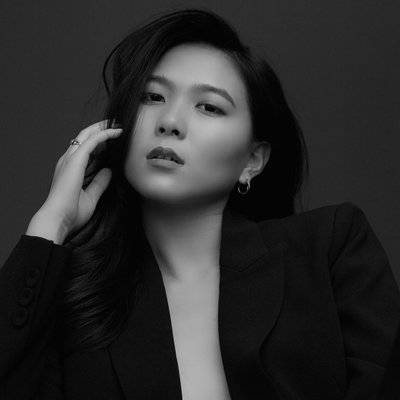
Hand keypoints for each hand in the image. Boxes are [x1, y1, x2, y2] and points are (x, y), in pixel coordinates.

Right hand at [40, 119, 122, 236]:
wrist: (58, 219)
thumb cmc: (70, 213)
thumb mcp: (90, 197)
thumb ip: (99, 183)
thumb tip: (108, 171)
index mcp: (69, 169)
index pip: (83, 149)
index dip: (96, 141)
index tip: (111, 138)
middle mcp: (67, 161)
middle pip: (83, 137)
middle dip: (99, 129)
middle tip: (114, 125)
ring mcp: (70, 159)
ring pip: (87, 135)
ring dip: (102, 128)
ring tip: (117, 124)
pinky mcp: (75, 160)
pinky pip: (92, 141)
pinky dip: (105, 134)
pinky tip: (116, 132)